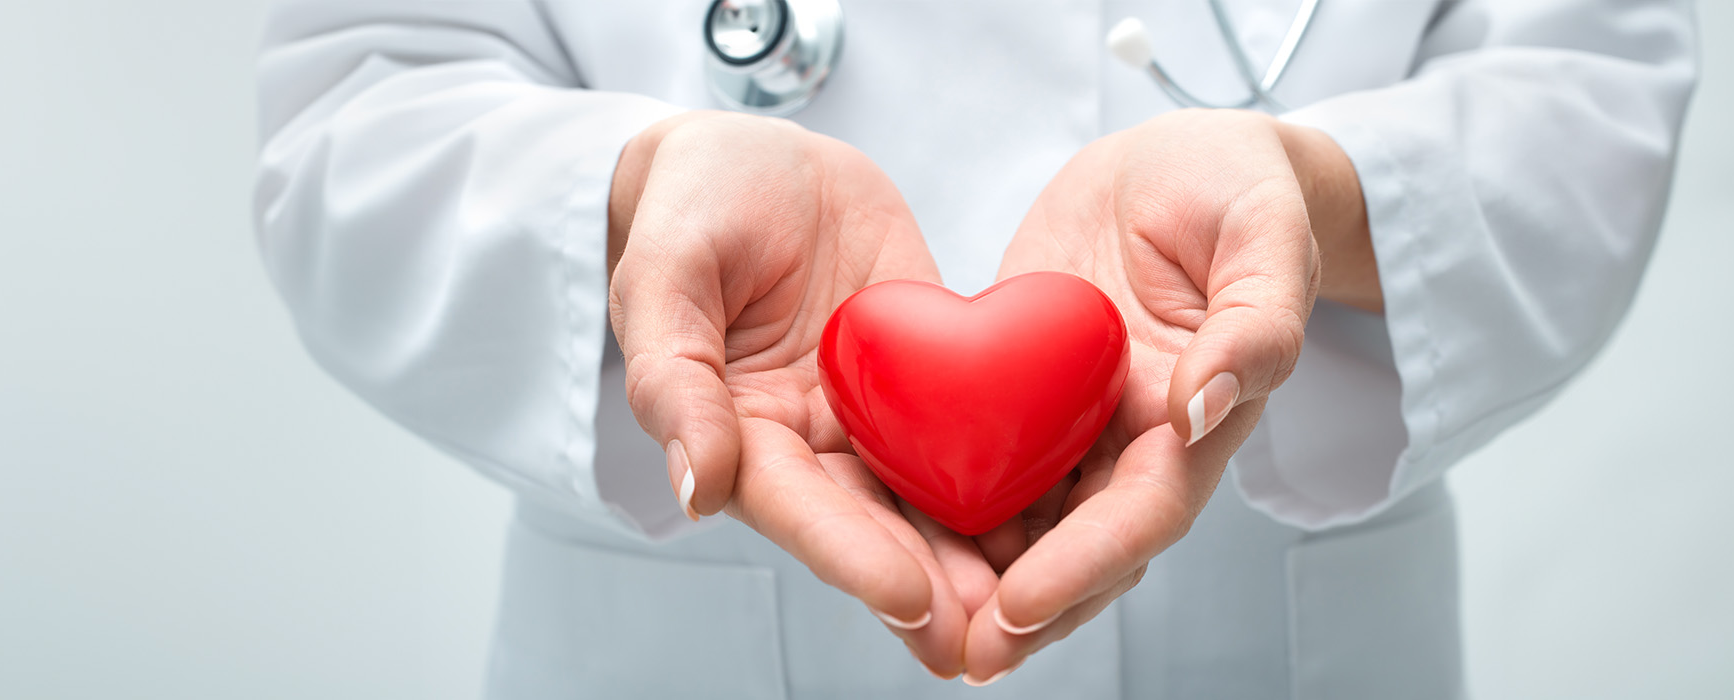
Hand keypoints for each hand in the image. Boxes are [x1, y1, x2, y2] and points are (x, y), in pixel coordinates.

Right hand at [607, 111, 992, 675]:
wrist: (751, 153)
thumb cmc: (688, 204)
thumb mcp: (665, 273)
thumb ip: (674, 378)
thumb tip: (697, 489)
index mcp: (736, 430)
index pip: (797, 508)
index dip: (852, 556)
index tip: (909, 599)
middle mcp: (806, 442)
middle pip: (871, 528)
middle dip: (932, 588)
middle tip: (991, 640)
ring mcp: (869, 414)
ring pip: (927, 497)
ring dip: (978, 557)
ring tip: (1038, 607)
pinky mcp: (925, 373)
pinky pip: (971, 426)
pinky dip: (1012, 473)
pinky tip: (1068, 513)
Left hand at [960, 109, 1366, 682]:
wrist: (1185, 166)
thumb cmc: (1241, 192)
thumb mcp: (1263, 236)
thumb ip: (1254, 325)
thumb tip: (1206, 405)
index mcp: (1199, 417)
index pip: (1142, 514)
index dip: (1083, 566)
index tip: (1021, 608)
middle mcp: (1136, 438)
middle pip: (1080, 547)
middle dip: (1025, 611)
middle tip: (962, 658)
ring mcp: (1077, 422)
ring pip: (1028, 521)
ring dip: (978, 579)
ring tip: (914, 625)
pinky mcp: (1025, 391)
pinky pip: (982, 455)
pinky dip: (943, 500)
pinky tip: (886, 530)